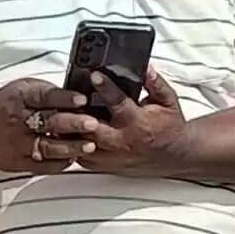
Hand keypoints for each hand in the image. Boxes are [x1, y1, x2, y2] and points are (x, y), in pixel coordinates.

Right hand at [0, 77, 87, 177]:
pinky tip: (73, 159)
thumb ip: (44, 91)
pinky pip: (42, 165)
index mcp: (20, 97)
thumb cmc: (2, 107)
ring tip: (90, 146)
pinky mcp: (18, 162)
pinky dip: (59, 163)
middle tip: (93, 123)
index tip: (82, 99)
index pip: (44, 96)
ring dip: (70, 147)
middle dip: (73, 123)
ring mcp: (18, 143)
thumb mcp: (19, 89)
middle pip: (49, 122)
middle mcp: (18, 120)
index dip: (64, 98)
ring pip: (47, 146)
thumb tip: (76, 92)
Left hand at [51, 71, 192, 176]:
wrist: (174, 156)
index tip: (94, 75)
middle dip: (77, 114)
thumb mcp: (168, 100)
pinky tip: (64, 133)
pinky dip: (71, 146)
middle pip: (92, 129)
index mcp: (138, 123)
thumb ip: (155, 83)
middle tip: (66, 99)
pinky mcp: (106, 166)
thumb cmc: (169, 126)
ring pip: (82, 145)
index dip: (105, 88)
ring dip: (70, 132)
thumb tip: (145, 67)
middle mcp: (123, 141)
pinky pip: (82, 158)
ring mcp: (112, 156)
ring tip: (60, 115)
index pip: (119, 103)